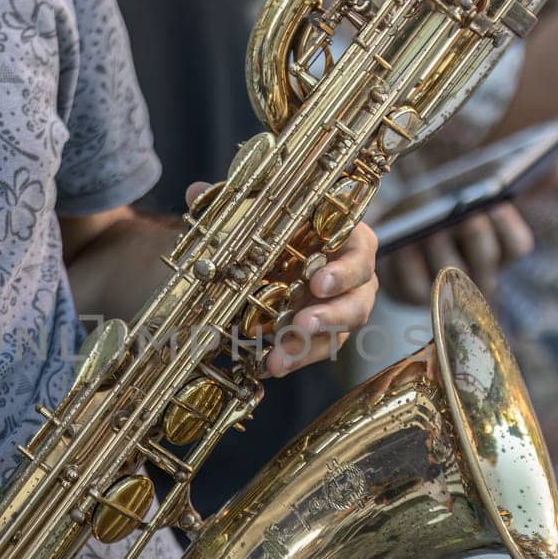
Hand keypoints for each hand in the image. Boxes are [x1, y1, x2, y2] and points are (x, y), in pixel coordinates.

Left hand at [184, 182, 379, 376]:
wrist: (268, 255)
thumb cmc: (277, 228)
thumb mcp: (259, 213)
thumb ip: (235, 205)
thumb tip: (196, 192)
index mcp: (346, 237)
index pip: (361, 250)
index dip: (344, 269)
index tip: (318, 283)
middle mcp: (353, 275)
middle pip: (359, 298)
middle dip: (331, 314)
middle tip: (302, 324)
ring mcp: (342, 306)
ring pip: (340, 332)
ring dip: (309, 346)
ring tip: (280, 359)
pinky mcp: (326, 332)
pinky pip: (317, 350)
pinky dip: (294, 359)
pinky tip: (269, 366)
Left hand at [382, 204, 531, 304]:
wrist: (403, 228)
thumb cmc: (449, 206)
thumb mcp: (482, 191)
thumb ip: (524, 180)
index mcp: (502, 250)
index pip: (518, 246)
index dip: (508, 226)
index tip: (496, 203)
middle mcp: (479, 276)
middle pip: (485, 259)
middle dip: (475, 234)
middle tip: (464, 213)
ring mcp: (447, 289)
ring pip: (449, 272)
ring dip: (439, 247)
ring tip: (429, 226)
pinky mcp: (413, 295)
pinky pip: (413, 284)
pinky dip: (408, 262)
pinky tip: (403, 243)